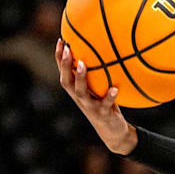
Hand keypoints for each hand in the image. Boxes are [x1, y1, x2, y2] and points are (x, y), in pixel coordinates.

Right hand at [56, 38, 137, 154]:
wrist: (113, 132)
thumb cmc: (106, 105)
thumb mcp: (100, 89)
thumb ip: (99, 76)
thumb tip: (107, 51)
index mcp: (76, 91)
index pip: (64, 72)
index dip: (60, 58)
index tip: (61, 41)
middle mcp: (79, 98)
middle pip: (66, 81)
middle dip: (65, 65)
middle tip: (66, 49)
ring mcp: (90, 106)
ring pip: (81, 92)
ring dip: (81, 78)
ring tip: (83, 64)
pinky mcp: (103, 114)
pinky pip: (105, 104)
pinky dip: (109, 96)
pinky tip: (115, 88)